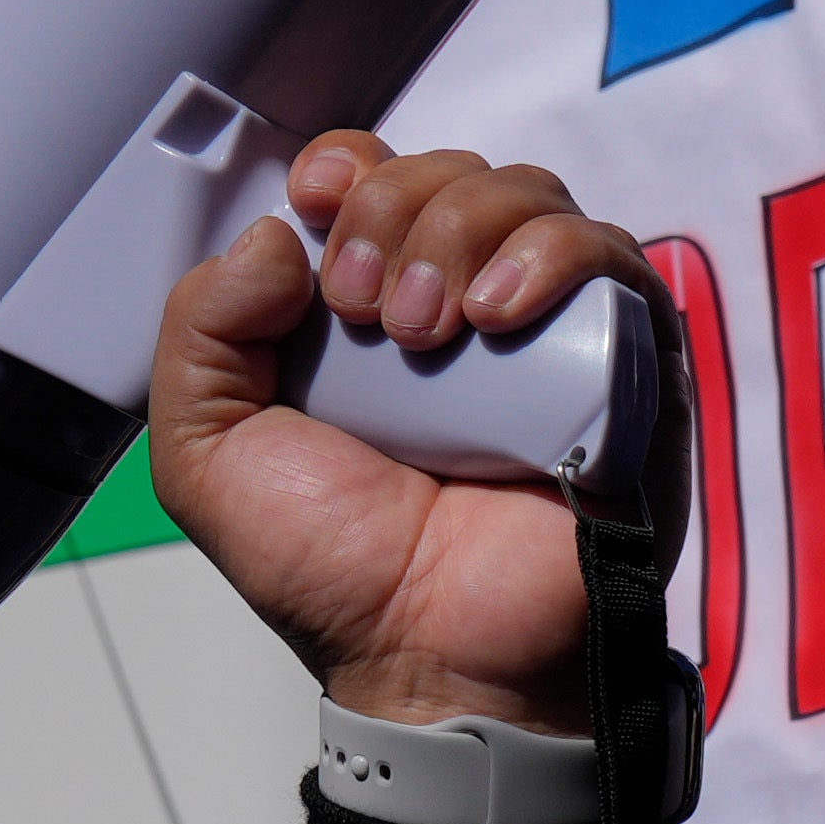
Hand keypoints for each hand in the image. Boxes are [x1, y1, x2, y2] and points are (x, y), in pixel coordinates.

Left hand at [152, 131, 637, 739]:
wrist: (432, 658)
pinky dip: (552, 258)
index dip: (345, 165)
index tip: (315, 203)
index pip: (371, 175)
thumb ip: (199, 335)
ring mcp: (547, 331)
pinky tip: (497, 318)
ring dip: (461, 231)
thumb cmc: (336, 575)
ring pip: (529, 195)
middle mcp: (459, 305)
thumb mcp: (208, 456)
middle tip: (362, 310)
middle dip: (392, 211)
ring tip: (426, 330)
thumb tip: (268, 237)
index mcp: (364, 311)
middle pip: (448, 170)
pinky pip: (613, 258)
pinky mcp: (625, 362)